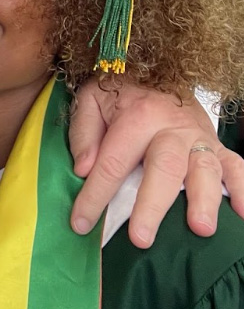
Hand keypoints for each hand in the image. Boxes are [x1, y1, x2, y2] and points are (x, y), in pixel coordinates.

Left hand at [68, 78, 239, 246]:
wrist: (160, 69)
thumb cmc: (121, 92)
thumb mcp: (91, 100)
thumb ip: (84, 134)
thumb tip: (84, 170)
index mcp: (137, 116)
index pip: (112, 163)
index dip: (95, 196)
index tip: (80, 224)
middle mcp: (172, 127)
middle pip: (163, 169)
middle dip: (151, 206)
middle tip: (141, 238)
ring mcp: (199, 138)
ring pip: (204, 170)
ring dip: (204, 200)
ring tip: (200, 229)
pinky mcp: (217, 145)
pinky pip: (237, 167)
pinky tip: (243, 214)